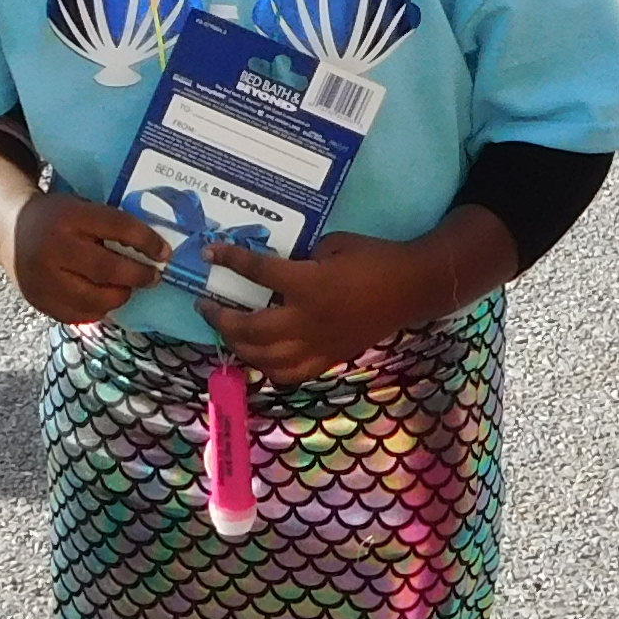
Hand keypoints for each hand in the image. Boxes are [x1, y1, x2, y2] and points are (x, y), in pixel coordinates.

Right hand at [7, 190, 170, 326]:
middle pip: (108, 269)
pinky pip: (78, 315)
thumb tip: (154, 250)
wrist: (9, 230)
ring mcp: (42, 278)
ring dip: (119, 296)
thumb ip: (109, 224)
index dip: (147, 241)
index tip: (165, 253)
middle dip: (138, 276)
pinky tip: (103, 299)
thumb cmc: (56, 217)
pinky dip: (97, 310)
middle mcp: (53, 247)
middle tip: (153, 277)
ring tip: (127, 289)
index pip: (118, 227)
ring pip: (94, 300)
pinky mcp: (38, 301)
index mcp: (69, 216)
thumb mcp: (80, 207)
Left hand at [202, 229, 441, 378]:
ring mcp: (318, 344)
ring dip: (239, 347)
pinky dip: (268, 369)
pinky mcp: (329, 358)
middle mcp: (308, 320)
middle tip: (207, 306)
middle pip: (251, 328)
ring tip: (228, 332)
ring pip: (265, 358)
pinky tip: (258, 358)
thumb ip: (301, 257)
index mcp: (309, 285)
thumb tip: (276, 269)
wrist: (411, 288)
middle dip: (222, 318)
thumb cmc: (374, 258)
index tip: (209, 254)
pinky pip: (290, 374)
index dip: (230, 260)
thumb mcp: (333, 244)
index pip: (259, 273)